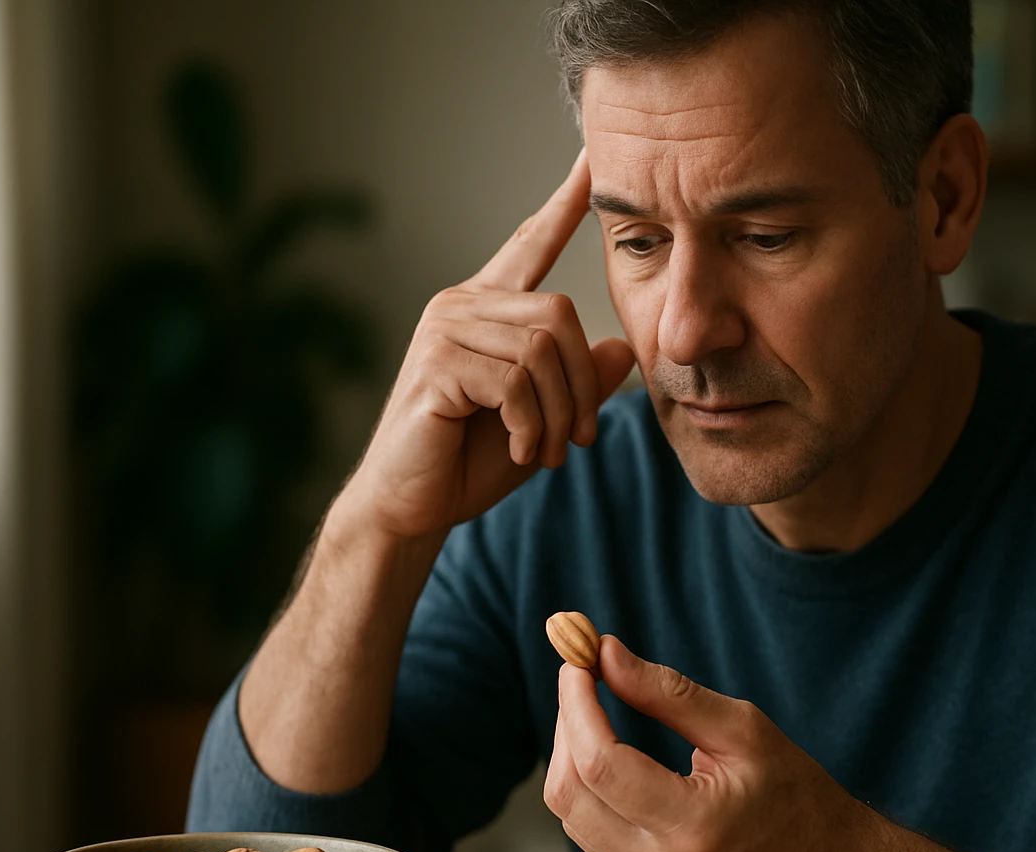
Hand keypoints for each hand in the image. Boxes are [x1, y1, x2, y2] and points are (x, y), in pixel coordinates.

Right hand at [340, 149, 636, 539]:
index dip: (564, 202)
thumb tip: (622, 349)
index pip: (531, 242)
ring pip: (543, 351)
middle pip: (560, 315)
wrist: (413, 506)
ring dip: (559, 414)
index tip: (594, 159)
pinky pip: (517, 380)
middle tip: (578, 440)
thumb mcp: (544, 418)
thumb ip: (579, 382)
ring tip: (546, 451)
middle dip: (582, 387)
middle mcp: (460, 304)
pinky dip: (532, 425)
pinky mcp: (436, 363)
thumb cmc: (471, 461)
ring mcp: (443, 330)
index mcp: (486, 308)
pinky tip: (521, 449)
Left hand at [544, 635, 875, 851]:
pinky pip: (590, 837)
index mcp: (695, 827)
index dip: (577, 707)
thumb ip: (669, 692)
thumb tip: (605, 654)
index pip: (602, 765)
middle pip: (571, 792)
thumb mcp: (745, 731)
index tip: (578, 662)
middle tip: (582, 678)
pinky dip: (589, 789)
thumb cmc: (797, 796)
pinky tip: (610, 757)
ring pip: (571, 816)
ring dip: (571, 755)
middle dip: (567, 725)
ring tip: (595, 711)